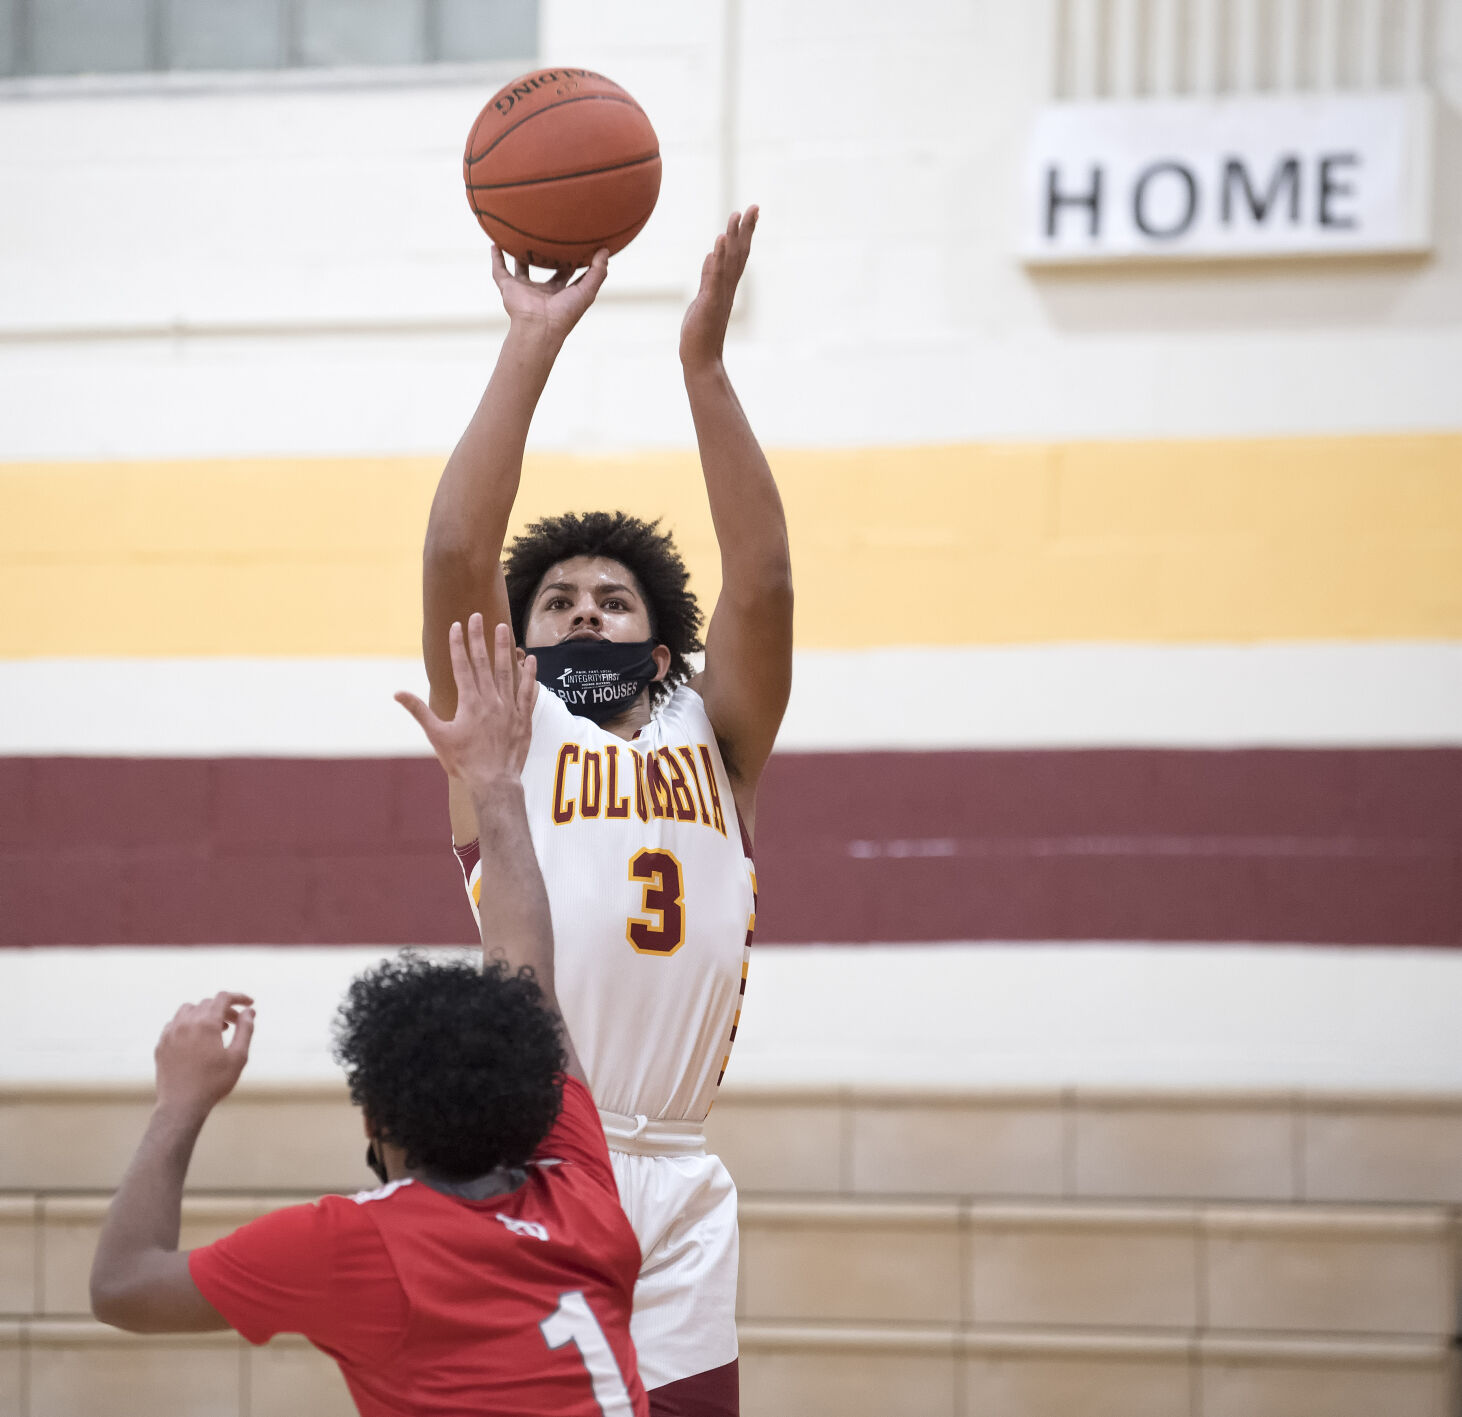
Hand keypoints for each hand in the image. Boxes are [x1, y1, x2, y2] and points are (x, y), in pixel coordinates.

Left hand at [153, 992, 253, 1116]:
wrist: (181, 1106)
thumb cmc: (213, 1083)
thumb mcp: (238, 1057)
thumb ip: (245, 1030)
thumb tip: (249, 1012)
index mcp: (206, 1024)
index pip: (223, 998)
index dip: (239, 997)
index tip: (249, 1004)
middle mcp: (185, 1023)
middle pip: (207, 1004)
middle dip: (224, 1009)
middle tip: (234, 1023)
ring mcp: (170, 1034)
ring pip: (187, 1010)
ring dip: (204, 1013)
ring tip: (214, 1029)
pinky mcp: (161, 1045)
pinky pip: (174, 1024)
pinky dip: (187, 1024)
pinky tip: (195, 1038)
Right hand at [397, 615, 537, 796]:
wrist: (494, 783)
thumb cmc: (463, 762)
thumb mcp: (437, 736)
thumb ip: (419, 711)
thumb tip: (397, 693)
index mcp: (469, 702)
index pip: (462, 666)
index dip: (458, 645)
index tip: (456, 626)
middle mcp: (490, 700)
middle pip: (484, 663)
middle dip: (479, 638)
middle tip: (477, 616)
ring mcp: (509, 707)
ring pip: (507, 672)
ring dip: (504, 649)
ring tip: (503, 628)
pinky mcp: (524, 718)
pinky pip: (528, 691)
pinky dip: (529, 675)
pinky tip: (529, 659)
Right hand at [492, 245, 607, 345]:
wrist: (540, 327)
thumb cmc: (566, 313)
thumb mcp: (587, 291)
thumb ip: (598, 271)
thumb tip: (605, 250)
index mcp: (560, 293)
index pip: (567, 274)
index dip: (572, 260)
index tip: (576, 243)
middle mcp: (542, 291)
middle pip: (545, 270)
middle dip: (548, 256)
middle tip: (551, 236)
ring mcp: (525, 289)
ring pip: (521, 268)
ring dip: (520, 255)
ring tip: (520, 237)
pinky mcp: (509, 288)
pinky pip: (499, 271)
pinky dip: (496, 259)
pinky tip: (495, 244)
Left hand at [680, 207, 757, 370]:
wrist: (701, 360)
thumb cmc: (701, 333)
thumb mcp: (704, 300)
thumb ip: (708, 278)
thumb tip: (711, 256)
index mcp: (726, 287)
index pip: (738, 256)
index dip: (745, 234)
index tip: (751, 213)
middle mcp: (727, 288)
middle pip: (739, 254)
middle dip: (746, 229)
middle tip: (753, 207)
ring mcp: (720, 295)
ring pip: (729, 262)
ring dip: (733, 238)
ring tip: (736, 215)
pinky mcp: (709, 302)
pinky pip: (714, 276)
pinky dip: (718, 258)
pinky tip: (719, 242)